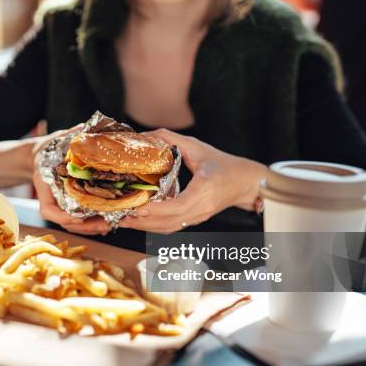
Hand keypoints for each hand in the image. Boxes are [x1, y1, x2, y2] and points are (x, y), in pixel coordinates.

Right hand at [32, 124, 109, 235]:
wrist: (41, 156)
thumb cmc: (49, 149)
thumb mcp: (56, 140)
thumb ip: (70, 135)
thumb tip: (85, 127)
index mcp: (45, 187)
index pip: (49, 210)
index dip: (64, 217)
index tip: (81, 218)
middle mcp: (51, 200)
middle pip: (66, 222)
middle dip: (86, 226)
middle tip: (106, 225)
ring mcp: (59, 206)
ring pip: (73, 225)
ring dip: (91, 228)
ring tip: (110, 226)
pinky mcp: (67, 208)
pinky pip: (78, 222)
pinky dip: (91, 225)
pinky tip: (106, 224)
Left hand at [119, 129, 267, 233]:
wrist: (244, 181)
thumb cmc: (223, 163)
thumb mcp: (196, 146)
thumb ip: (169, 138)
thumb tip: (143, 136)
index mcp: (204, 189)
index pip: (178, 206)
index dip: (156, 209)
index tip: (138, 206)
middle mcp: (202, 208)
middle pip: (169, 222)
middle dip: (143, 221)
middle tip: (120, 214)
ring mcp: (199, 217)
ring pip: (169, 228)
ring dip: (145, 226)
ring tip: (124, 220)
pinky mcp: (195, 220)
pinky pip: (172, 227)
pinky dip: (154, 226)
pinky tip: (139, 221)